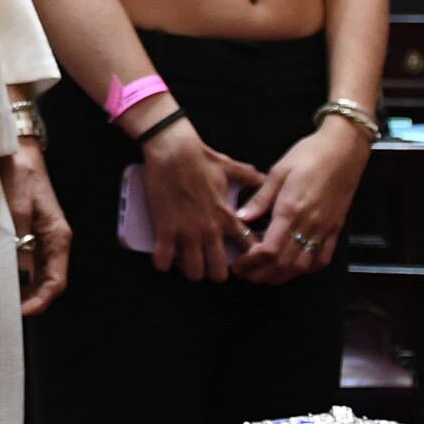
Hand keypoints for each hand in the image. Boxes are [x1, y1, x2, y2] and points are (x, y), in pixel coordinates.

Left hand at [0, 140, 69, 314]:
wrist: (13, 146)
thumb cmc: (20, 171)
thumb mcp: (16, 205)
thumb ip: (16, 236)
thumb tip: (12, 267)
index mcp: (57, 236)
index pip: (56, 280)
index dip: (41, 301)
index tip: (21, 312)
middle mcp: (51, 240)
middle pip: (46, 281)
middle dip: (29, 299)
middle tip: (4, 312)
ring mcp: (39, 235)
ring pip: (34, 272)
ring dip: (20, 287)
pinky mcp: (25, 228)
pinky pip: (22, 258)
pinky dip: (12, 270)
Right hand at [138, 118, 261, 282]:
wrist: (173, 150)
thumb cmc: (201, 158)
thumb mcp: (230, 167)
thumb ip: (248, 176)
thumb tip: (262, 178)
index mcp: (227, 217)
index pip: (247, 250)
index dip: (246, 259)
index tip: (240, 259)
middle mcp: (210, 230)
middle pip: (219, 273)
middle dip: (214, 273)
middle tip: (207, 264)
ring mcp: (187, 232)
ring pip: (194, 272)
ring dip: (190, 270)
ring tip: (185, 261)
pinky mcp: (165, 229)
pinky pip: (163, 260)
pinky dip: (162, 262)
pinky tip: (162, 256)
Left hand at [234, 124, 368, 284]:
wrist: (344, 150)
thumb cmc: (308, 155)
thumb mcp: (278, 171)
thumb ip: (260, 199)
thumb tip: (240, 219)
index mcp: (291, 210)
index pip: (269, 249)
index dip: (251, 262)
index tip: (238, 263)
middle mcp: (309, 225)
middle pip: (284, 263)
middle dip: (261, 274)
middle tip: (245, 274)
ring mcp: (325, 230)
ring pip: (303, 266)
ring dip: (281, 276)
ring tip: (263, 275)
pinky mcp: (336, 230)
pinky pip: (322, 259)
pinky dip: (305, 269)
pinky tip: (293, 269)